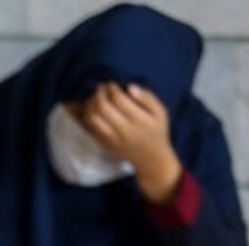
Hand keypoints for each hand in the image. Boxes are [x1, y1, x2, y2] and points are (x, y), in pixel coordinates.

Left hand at [79, 81, 181, 202]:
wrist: (151, 158)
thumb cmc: (156, 131)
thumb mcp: (160, 113)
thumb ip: (147, 98)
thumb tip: (130, 87)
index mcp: (139, 121)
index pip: (119, 100)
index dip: (112, 89)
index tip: (111, 83)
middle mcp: (124, 130)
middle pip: (103, 108)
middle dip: (99, 94)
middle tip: (101, 88)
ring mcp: (112, 139)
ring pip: (93, 118)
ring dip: (91, 105)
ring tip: (95, 98)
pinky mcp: (105, 144)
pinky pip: (91, 128)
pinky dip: (89, 116)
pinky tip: (93, 110)